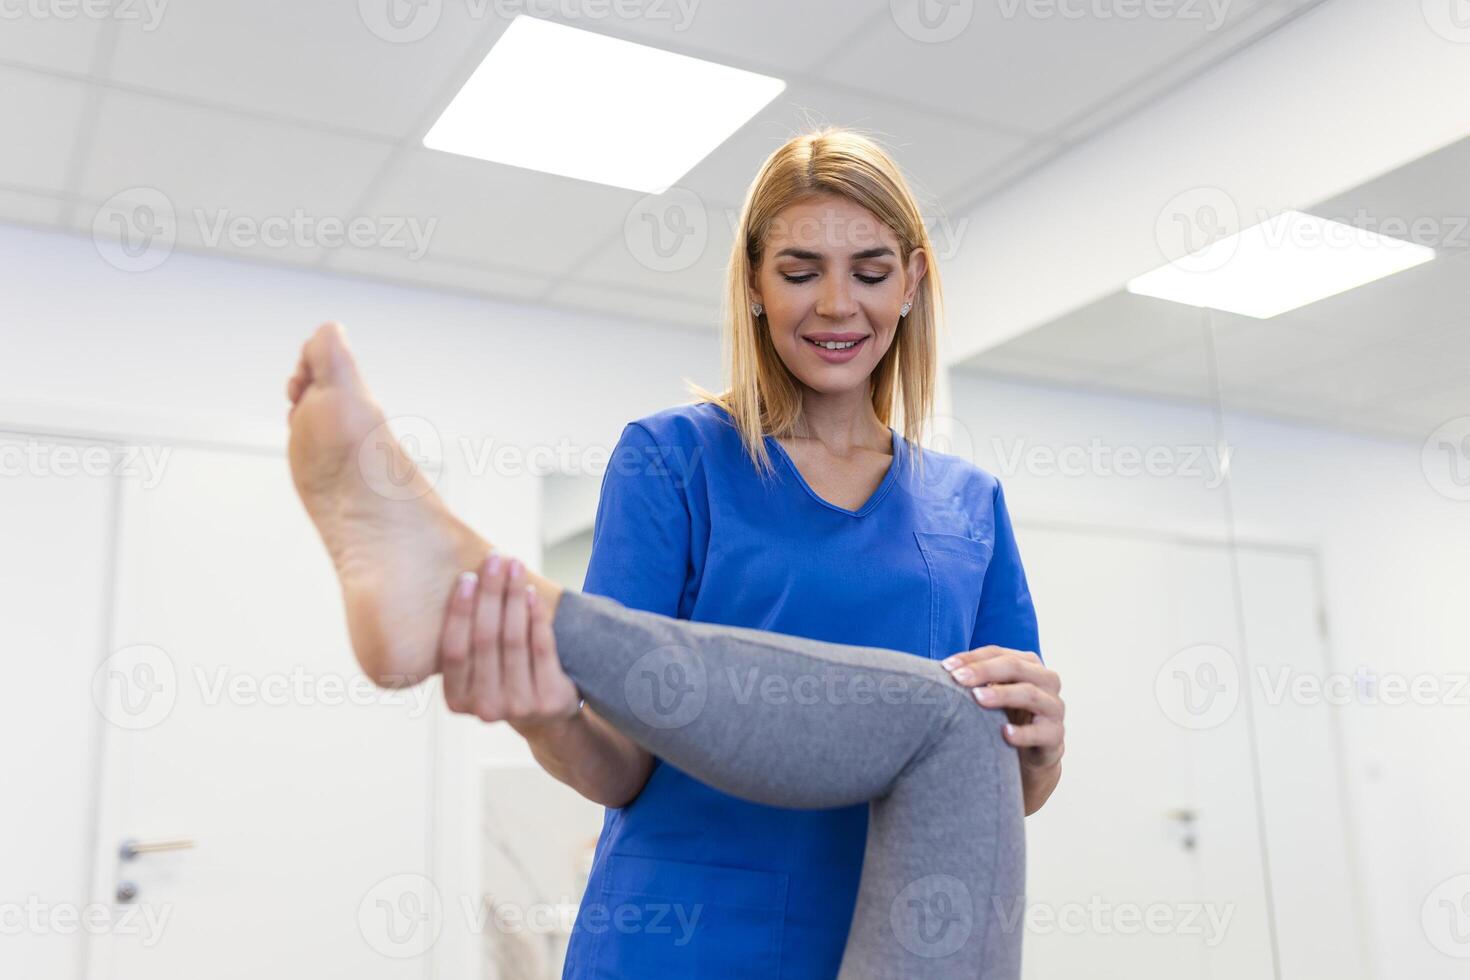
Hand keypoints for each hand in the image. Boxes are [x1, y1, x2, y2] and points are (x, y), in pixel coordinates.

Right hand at [439, 551, 581, 733]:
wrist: (546, 718)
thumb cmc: (502, 678)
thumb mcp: (476, 671)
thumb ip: (463, 642)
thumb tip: (451, 580)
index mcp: (456, 700)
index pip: (453, 651)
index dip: (460, 612)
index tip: (467, 577)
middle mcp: (484, 708)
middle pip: (485, 640)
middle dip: (490, 594)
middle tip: (494, 559)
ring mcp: (518, 706)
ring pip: (513, 640)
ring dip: (513, 597)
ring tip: (515, 566)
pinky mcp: (549, 700)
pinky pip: (541, 647)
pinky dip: (536, 616)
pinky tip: (531, 593)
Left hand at [941, 646, 1064, 772]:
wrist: (1029, 755)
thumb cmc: (1006, 715)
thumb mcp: (992, 693)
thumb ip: (974, 680)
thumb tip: (940, 671)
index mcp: (1029, 664)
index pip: (998, 653)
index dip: (972, 657)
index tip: (945, 667)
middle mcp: (1046, 681)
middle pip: (1015, 668)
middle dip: (984, 671)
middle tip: (958, 679)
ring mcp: (1054, 708)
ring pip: (1030, 694)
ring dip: (1002, 695)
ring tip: (978, 698)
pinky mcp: (1055, 736)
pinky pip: (1042, 732)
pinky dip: (1023, 733)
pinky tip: (1005, 734)